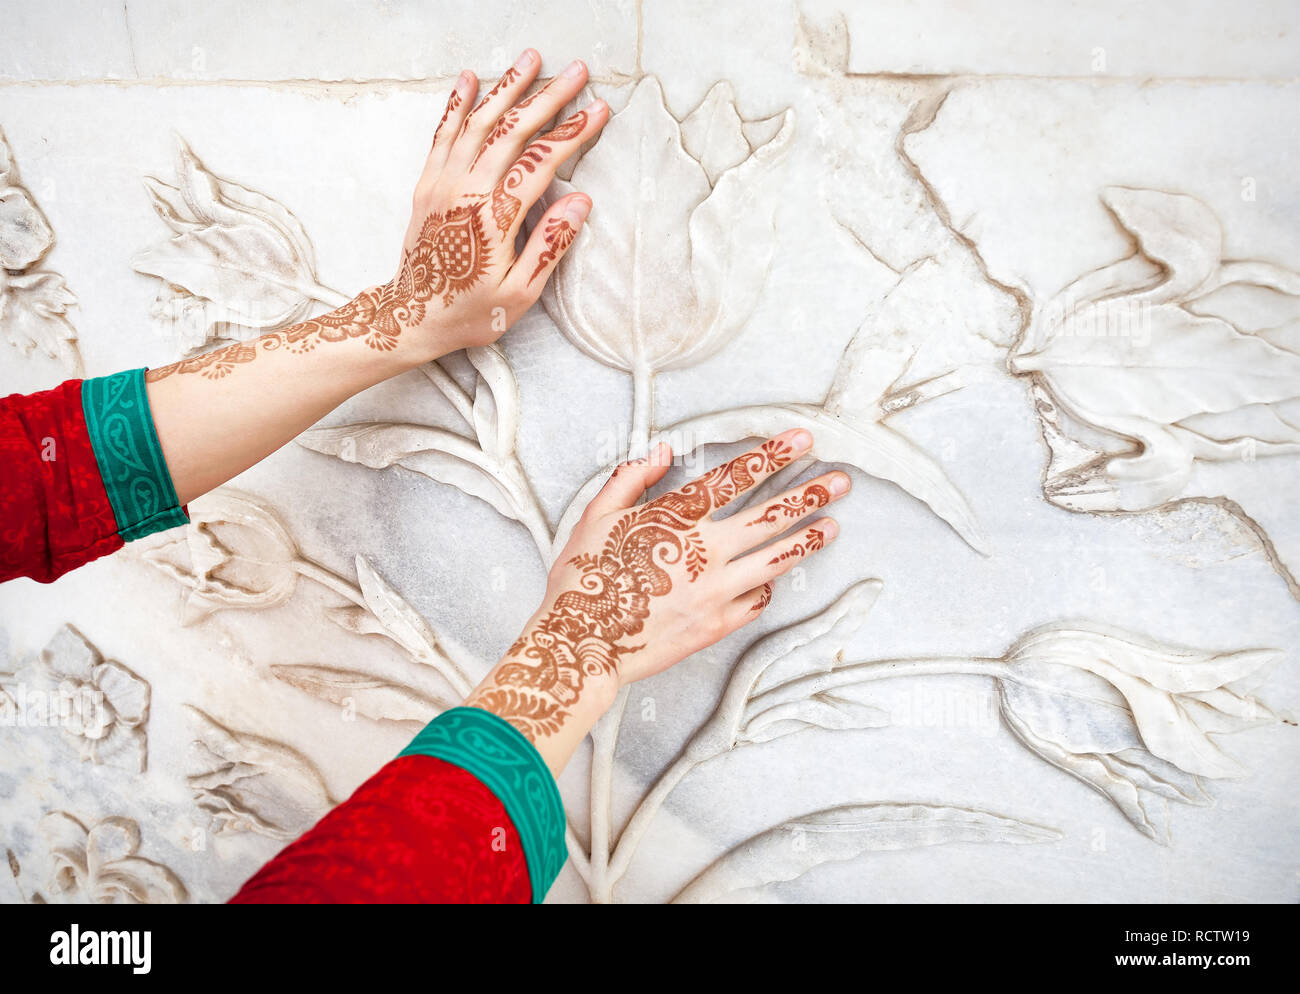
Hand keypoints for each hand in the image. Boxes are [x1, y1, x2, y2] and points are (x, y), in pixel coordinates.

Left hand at [300, 49, 607, 360]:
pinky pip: (443, 134)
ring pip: (477, 122)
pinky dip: (457, 104)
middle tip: (576, 72)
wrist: (411, 318)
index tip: (598, 111)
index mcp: (494, 219)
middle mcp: (465, 192)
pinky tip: (471, 79)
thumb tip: (581, 202)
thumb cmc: (469, 312)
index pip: (540, 162)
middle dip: (547, 97)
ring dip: (507, 88)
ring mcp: (442, 184)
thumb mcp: (520, 294)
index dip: (572, 133)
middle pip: (512, 131)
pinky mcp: (426, 184)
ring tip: (531, 59)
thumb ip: (550, 244)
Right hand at [466, 430, 849, 764]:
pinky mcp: (716, 624)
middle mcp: (704, 552)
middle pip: (769, 517)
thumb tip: (661, 452)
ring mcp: (715, 591)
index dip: (771, 455)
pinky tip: (777, 576)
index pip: (734, 478)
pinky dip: (768, 585)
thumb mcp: (596, 517)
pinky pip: (756, 600)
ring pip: (774, 559)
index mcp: (675, 519)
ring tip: (833, 525)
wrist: (583, 644)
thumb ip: (630, 479)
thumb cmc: (583, 578)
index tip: (801, 440)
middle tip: (840, 480)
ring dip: (808, 539)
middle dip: (809, 495)